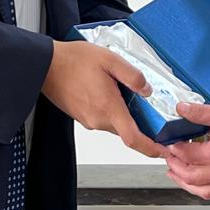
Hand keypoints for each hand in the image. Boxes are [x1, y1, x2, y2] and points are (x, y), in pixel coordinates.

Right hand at [41, 40, 165, 157]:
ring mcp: (88, 120)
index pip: (133, 138)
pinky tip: (107, 90)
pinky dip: (110, 109)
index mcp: (108, 108)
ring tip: (122, 89)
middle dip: (140, 123)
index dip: (151, 148)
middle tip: (147, 105)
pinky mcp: (81, 116)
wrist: (45, 65)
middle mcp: (98, 119)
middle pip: (126, 130)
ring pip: (114, 123)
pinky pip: (102, 117)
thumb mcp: (110, 59)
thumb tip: (147, 90)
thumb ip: (132, 76)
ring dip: (123, 112)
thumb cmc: (74, 60)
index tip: (164, 150)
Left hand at [165, 103, 209, 199]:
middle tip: (168, 157)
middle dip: (175, 167)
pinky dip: (203, 189)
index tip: (169, 142)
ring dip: (185, 182)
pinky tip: (201, 182)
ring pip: (202, 189)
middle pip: (190, 176)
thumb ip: (203, 113)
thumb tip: (183, 109)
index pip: (187, 155)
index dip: (174, 148)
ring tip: (176, 174)